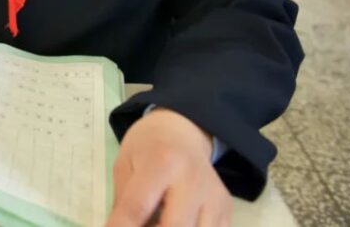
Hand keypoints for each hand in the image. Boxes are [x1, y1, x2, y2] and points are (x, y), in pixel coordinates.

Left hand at [106, 108, 231, 226]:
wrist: (182, 132)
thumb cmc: (147, 148)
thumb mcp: (124, 165)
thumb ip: (122, 203)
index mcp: (162, 163)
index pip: (137, 207)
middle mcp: (193, 181)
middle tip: (140, 225)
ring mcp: (215, 199)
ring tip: (154, 222)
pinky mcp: (227, 211)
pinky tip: (172, 223)